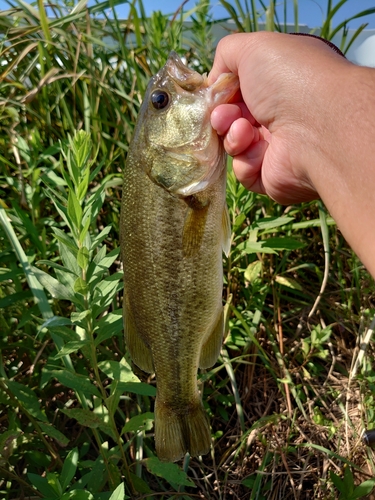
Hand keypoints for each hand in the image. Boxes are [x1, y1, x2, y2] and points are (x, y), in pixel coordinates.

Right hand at [208, 32, 349, 204]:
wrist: (318, 127)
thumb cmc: (289, 80)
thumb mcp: (253, 48)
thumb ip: (227, 54)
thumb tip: (215, 80)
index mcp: (281, 83)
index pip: (241, 90)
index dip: (223, 92)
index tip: (214, 94)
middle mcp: (281, 114)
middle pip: (234, 118)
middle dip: (222, 115)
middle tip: (224, 115)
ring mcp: (278, 147)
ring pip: (236, 145)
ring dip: (232, 135)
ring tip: (242, 129)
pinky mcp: (273, 175)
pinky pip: (245, 171)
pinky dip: (244, 158)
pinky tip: (254, 148)